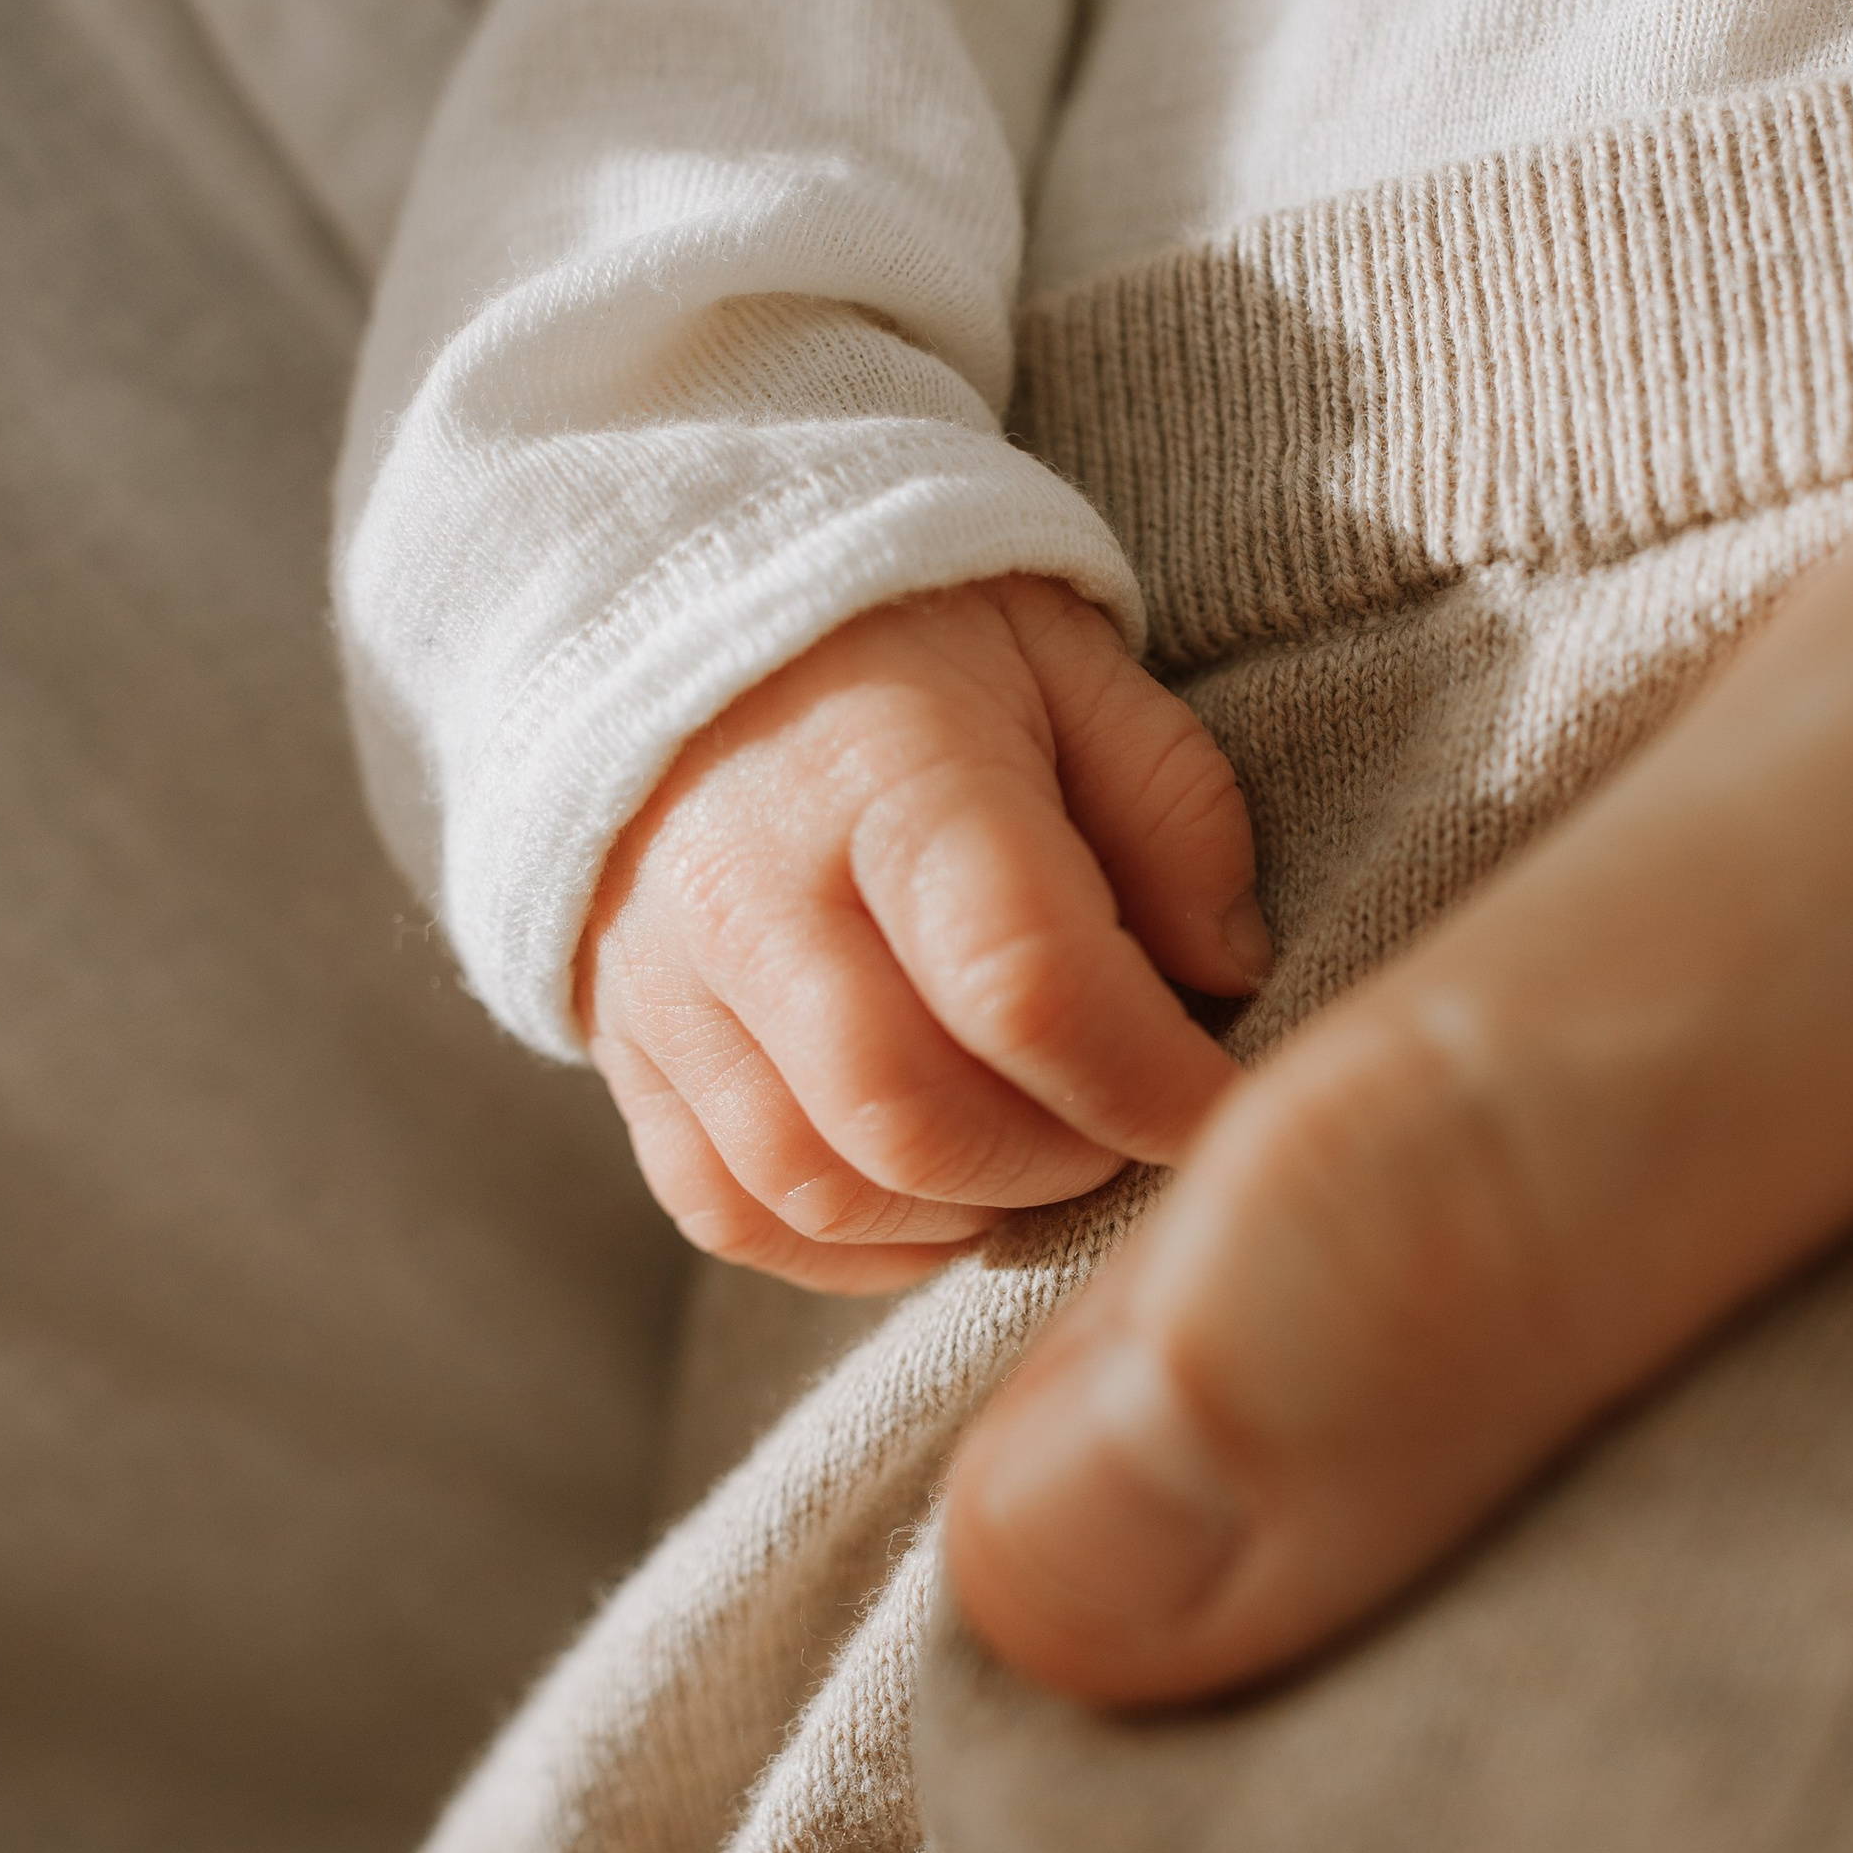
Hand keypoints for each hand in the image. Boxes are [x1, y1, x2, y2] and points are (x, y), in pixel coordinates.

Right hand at [577, 576, 1267, 1290]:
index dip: (1149, 1080)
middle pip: (910, 1117)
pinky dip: (853, 1245)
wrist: (674, 607)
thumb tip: (1228, 975)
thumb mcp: (1075, 663)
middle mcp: (751, 891)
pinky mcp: (625, 1050)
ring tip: (1037, 1149)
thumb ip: (1172, 809)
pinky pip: (731, 1214)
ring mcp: (666, 983)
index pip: (1025, 984)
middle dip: (1059, 1162)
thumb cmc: (915, 646)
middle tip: (1125, 1121)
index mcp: (886, 771)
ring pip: (814, 1187)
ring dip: (962, 1209)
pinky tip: (935, 1196)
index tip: (1225, 1101)